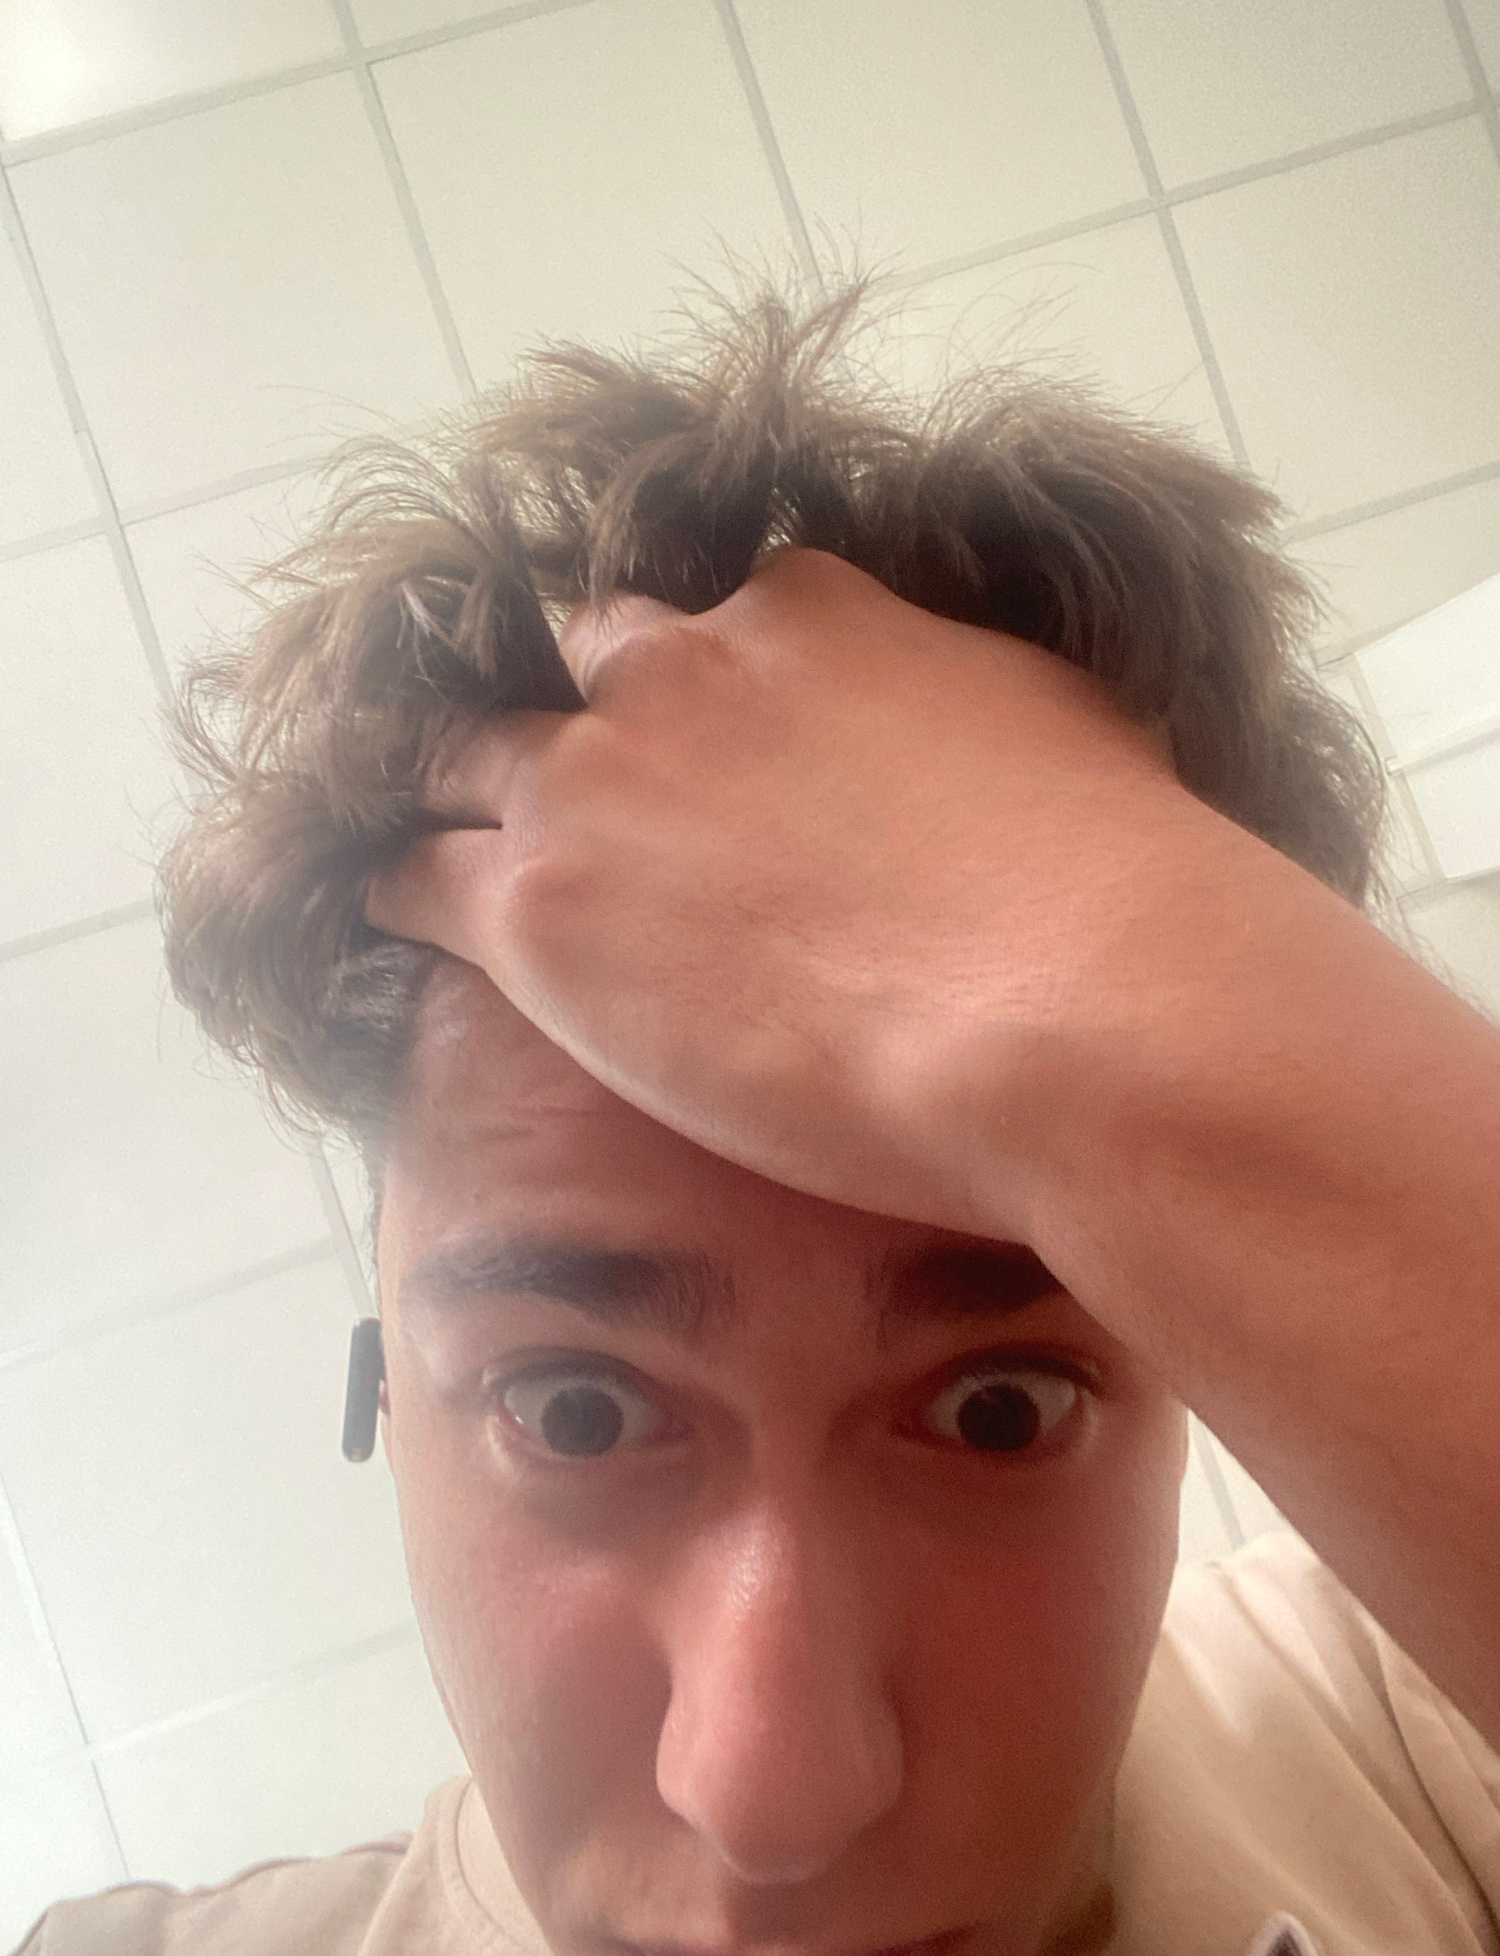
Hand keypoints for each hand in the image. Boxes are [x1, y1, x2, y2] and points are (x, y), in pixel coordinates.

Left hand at [365, 547, 1200, 1235]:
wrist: (1069, 1007)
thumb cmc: (1104, 876)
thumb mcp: (1049, 726)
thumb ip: (956, 696)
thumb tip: (960, 720)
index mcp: (804, 613)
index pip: (717, 619)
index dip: (710, 685)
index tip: (714, 740)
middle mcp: (677, 670)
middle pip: (586, 667)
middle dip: (590, 722)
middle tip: (599, 801)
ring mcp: (593, 785)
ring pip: (478, 760)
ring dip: (477, 800)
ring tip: (464, 851)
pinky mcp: (536, 913)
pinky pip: (414, 876)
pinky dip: (403, 888)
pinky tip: (392, 916)